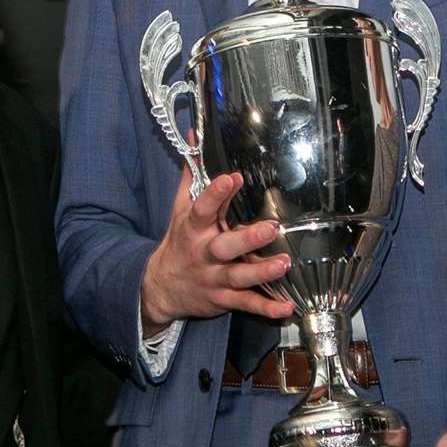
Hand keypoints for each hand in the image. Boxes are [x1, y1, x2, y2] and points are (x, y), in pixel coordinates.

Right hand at [139, 166, 292, 335]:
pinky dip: (266, 308)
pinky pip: (245, 304)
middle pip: (225, 247)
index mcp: (193, 229)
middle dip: (247, 238)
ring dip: (262, 272)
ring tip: (284, 263)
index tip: (232, 178)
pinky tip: (286, 308)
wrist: (161, 287)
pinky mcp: (223, 300)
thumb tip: (195, 137)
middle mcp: (204, 254)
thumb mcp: (180, 209)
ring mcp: (214, 279)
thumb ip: (192, 175)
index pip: (202, 209)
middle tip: (271, 227)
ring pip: (239, 277)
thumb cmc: (179, 241)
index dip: (216, 193)